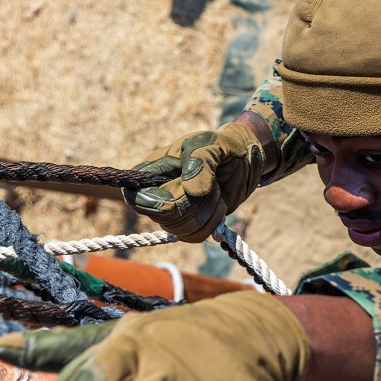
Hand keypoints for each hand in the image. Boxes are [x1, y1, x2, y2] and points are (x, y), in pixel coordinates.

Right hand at [126, 121, 265, 241]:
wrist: (243, 160)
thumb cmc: (221, 146)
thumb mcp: (211, 144)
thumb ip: (200, 161)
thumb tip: (192, 191)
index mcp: (152, 171)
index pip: (137, 197)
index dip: (156, 202)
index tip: (184, 192)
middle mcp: (158, 195)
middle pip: (163, 217)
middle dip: (193, 203)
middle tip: (213, 185)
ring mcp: (173, 211)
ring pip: (180, 229)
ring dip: (206, 213)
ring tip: (217, 192)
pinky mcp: (191, 223)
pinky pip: (194, 236)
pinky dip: (212, 224)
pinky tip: (220, 206)